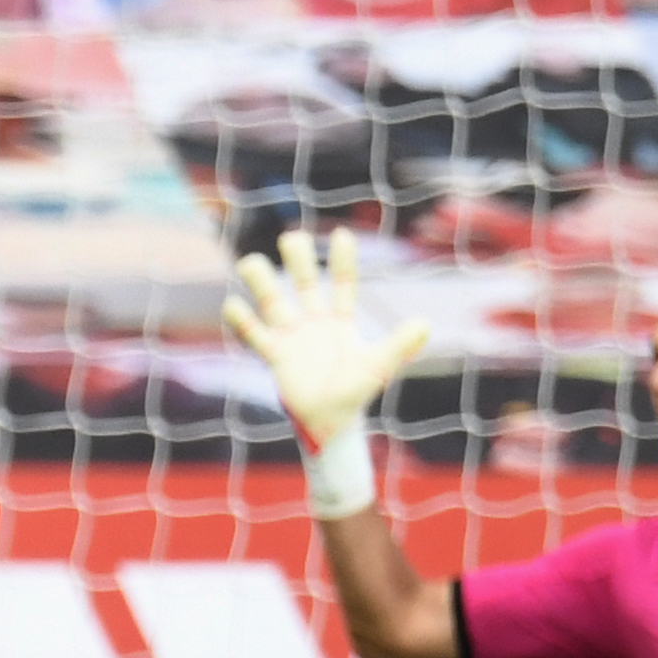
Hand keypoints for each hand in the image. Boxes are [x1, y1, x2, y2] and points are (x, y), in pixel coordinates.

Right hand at [221, 228, 428, 454]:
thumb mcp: (379, 366)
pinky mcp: (275, 355)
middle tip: (291, 238)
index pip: (342, 285)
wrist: (330, 422)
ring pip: (274, 304)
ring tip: (250, 262)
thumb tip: (424, 324)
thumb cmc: (355, 393)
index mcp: (340, 322)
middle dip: (298, 261)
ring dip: (262, 283)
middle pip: (303, 285)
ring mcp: (292, 337)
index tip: (341, 235)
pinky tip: (232, 304)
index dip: (342, 261)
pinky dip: (243, 322)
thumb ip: (399, 345)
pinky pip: (256, 335)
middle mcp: (314, 324)